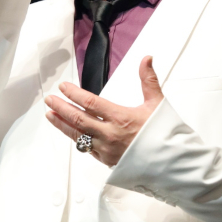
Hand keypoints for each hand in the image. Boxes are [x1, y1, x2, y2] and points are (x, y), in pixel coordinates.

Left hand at [44, 56, 163, 166]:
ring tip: (51, 115)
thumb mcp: (157, 104)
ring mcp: (106, 149)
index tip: (64, 87)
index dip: (74, 94)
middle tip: (50, 99)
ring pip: (78, 136)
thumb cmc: (164, 134)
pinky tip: (70, 132)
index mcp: (121, 118)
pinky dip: (76, 139)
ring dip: (62, 124)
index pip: (91, 103)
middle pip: (79, 119)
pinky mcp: (107, 160)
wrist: (171, 162)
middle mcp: (110, 134)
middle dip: (61, 108)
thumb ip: (148, 80)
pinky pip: (86, 149)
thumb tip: (146, 59)